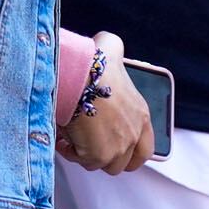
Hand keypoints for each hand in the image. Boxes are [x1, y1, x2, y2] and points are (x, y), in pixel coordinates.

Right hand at [59, 32, 152, 174]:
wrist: (78, 74)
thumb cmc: (92, 61)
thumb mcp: (110, 51)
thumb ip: (114, 50)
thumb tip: (108, 43)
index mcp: (141, 115)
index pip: (145, 150)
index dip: (129, 153)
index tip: (112, 148)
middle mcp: (134, 134)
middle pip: (123, 162)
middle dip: (105, 156)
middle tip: (87, 144)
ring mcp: (118, 148)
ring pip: (102, 164)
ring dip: (86, 154)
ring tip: (72, 136)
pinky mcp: (99, 156)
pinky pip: (83, 162)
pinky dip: (70, 152)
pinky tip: (62, 137)